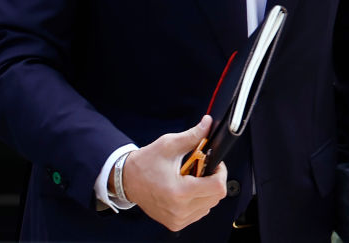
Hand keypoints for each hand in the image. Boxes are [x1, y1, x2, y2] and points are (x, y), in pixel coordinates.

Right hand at [122, 115, 227, 230]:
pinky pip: (199, 212)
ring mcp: (178, 219)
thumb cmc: (145, 163)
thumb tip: (208, 124)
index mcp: (179, 191)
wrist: (127, 180)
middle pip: (216, 197)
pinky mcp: (176, 223)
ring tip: (192, 178)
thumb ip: (193, 135)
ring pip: (209, 205)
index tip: (214, 163)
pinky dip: (199, 200)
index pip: (217, 187)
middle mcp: (179, 209)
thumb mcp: (169, 144)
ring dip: (206, 190)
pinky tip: (187, 189)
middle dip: (213, 179)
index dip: (220, 172)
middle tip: (201, 168)